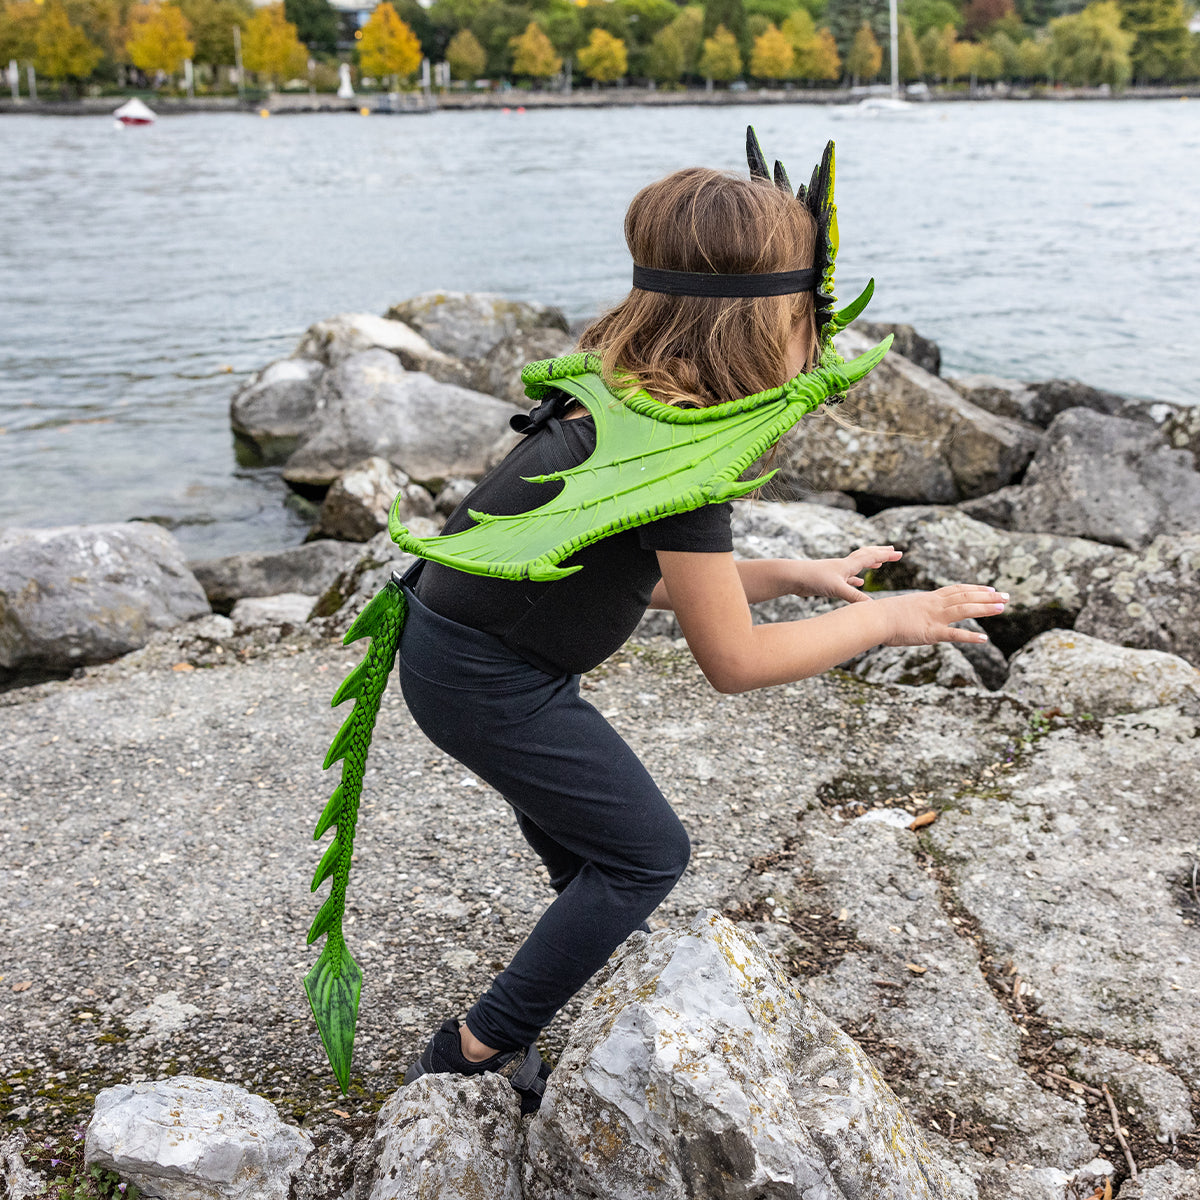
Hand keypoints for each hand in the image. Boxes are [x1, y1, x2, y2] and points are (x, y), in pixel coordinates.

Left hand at [798, 545, 903, 602]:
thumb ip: (855, 597)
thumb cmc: (814, 580)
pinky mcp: (829, 580)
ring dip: (869, 563)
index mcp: (848, 565)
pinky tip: (858, 582)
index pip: (871, 556)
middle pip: (866, 555)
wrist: (793, 578)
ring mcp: (836, 572)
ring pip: (857, 565)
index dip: (886, 555)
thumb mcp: (837, 589)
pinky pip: (847, 578)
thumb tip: (873, 607)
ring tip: (879, 563)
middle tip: (893, 551)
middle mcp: (843, 566)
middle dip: (881, 553)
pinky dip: (855, 579)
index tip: (900, 553)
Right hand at [878, 585, 1006, 646]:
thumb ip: (912, 611)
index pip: (957, 590)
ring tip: (1002, 608)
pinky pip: (954, 634)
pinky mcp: (931, 632)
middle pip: (966, 596)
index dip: (975, 589)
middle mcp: (935, 604)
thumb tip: (912, 614)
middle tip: (1006, 596)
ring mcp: (934, 617)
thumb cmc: (881, 615)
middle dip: (987, 596)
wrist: (874, 618)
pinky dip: (970, 636)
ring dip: (985, 608)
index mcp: (928, 598)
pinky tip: (984, 639)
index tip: (990, 588)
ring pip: (965, 610)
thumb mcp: (902, 608)